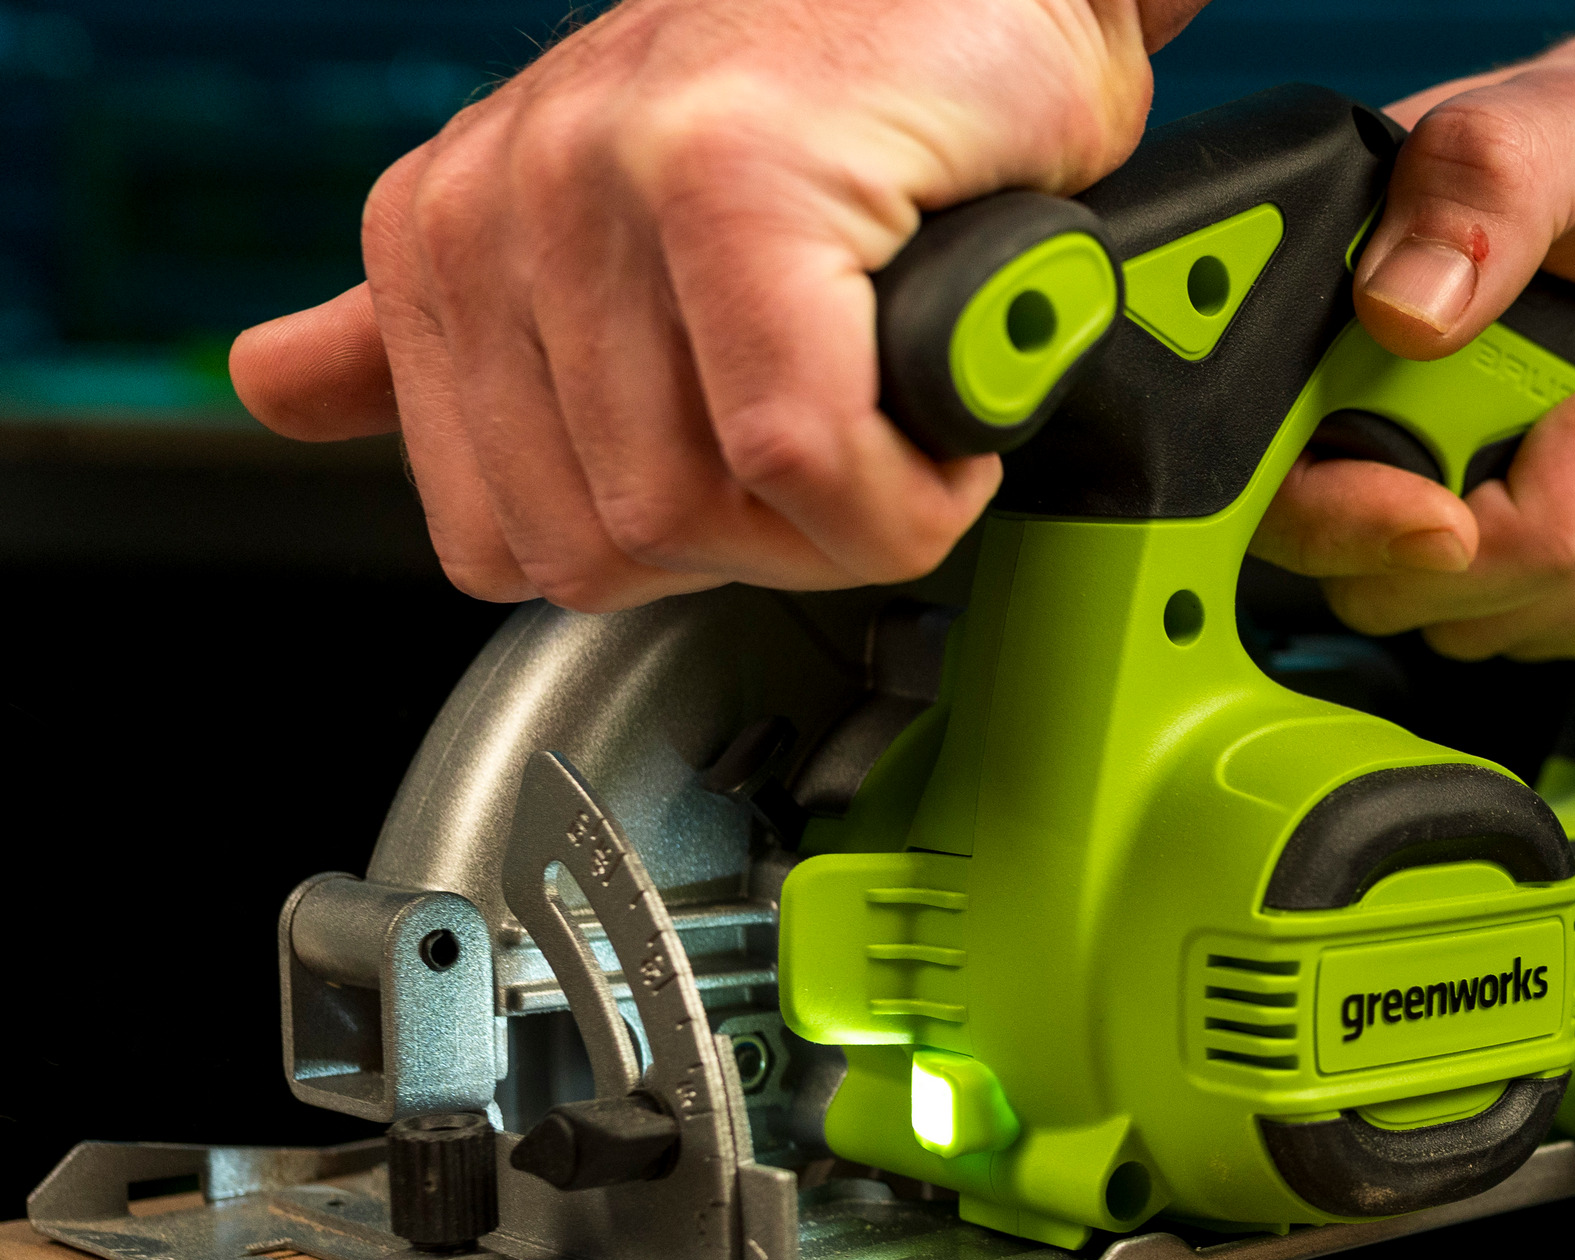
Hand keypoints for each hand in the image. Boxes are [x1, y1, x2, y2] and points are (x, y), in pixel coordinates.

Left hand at [230, 0, 1178, 609]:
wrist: (974, 0)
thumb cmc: (825, 117)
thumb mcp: (584, 225)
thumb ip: (431, 333)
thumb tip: (275, 387)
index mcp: (442, 237)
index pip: (500, 547)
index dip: (661, 561)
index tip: (756, 490)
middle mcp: (503, 202)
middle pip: (615, 546)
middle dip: (763, 550)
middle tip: (850, 455)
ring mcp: (609, 178)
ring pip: (705, 515)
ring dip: (848, 519)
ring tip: (895, 418)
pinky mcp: (735, 176)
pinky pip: (798, 454)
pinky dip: (903, 488)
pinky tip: (943, 415)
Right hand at [1255, 35, 1574, 659]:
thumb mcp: (1550, 135)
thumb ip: (1478, 197)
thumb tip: (1403, 309)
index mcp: (1325, 350)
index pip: (1281, 497)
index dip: (1356, 530)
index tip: (1449, 519)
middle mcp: (1371, 447)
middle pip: (1396, 591)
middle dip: (1537, 533)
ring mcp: (1450, 513)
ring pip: (1491, 628)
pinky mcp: (1529, 559)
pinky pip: (1570, 639)